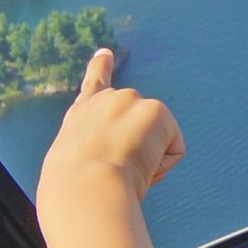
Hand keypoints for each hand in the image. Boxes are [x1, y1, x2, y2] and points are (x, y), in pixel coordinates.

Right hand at [40, 50, 183, 204]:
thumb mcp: (74, 167)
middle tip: (112, 172)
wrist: (83, 189)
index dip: (100, 67)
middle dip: (138, 152)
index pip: (93, 86)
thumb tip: (120, 166)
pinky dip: (163, 166)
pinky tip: (139, 167)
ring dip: (148, 162)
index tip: (105, 53)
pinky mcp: (155, 110)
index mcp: (81, 116)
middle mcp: (105, 100)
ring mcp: (131, 100)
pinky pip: (174, 150)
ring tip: (120, 169)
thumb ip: (94, 152)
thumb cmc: (74, 194)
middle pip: (141, 128)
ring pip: (158, 142)